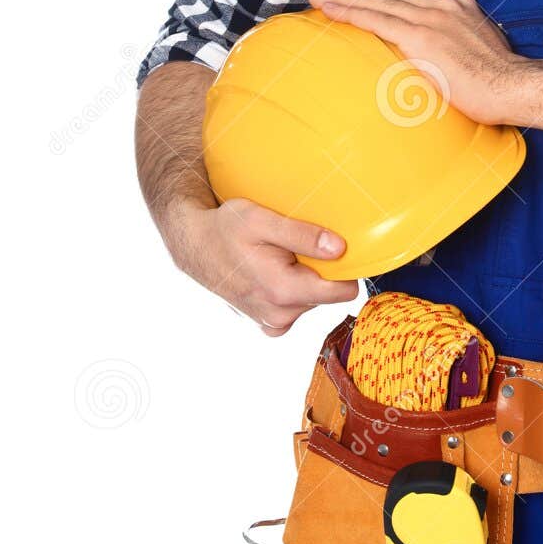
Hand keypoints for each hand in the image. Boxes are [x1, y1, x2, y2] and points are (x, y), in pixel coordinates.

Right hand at [166, 197, 358, 336]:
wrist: (195, 245)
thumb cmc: (226, 228)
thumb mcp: (262, 220)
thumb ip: (303, 235)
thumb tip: (340, 249)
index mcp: (283, 291)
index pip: (342, 291)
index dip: (347, 268)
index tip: (338, 248)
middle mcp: (279, 314)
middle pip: (327, 294)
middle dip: (320, 270)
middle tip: (295, 247)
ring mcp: (272, 322)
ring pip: (312, 300)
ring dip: (304, 278)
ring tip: (279, 256)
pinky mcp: (267, 323)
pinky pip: (295, 308)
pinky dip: (291, 290)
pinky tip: (273, 272)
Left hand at [307, 0, 527, 123]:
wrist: (512, 86)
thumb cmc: (500, 83)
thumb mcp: (480, 53)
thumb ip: (458, 49)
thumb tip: (445, 65)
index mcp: (458, 6)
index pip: (411, 1)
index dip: (384, 2)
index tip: (366, 4)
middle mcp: (443, 5)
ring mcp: (430, 17)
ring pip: (378, 3)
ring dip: (346, 2)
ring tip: (321, 2)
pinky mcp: (420, 35)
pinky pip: (375, 19)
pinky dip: (349, 12)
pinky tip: (329, 11)